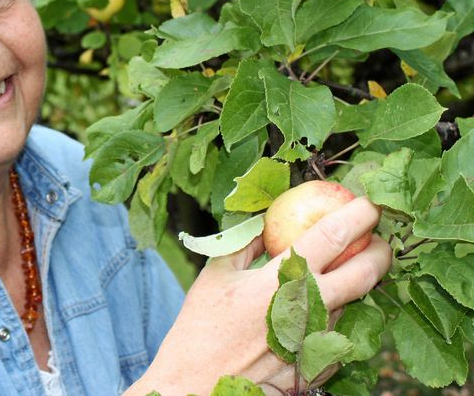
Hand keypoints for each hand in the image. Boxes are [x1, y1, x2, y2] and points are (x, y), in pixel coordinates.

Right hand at [125, 197, 390, 395]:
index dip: (355, 216)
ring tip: (348, 272)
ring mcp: (317, 341)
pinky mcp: (320, 366)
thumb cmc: (201, 328)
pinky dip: (334, 318)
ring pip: (353, 305)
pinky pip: (338, 334)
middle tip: (380, 240)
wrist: (200, 385)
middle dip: (380, 251)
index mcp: (279, 280)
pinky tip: (320, 312)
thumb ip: (245, 244)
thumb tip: (268, 221)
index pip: (330, 238)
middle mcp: (306, 310)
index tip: (368, 204)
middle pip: (363, 274)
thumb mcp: (215, 276)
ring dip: (355, 287)